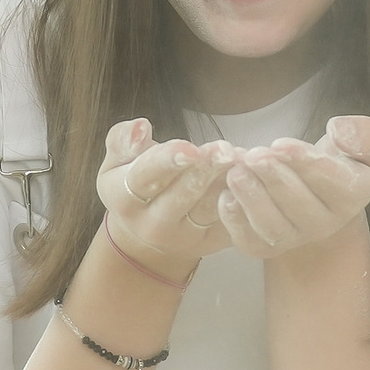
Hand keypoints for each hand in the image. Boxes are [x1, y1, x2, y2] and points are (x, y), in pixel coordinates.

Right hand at [98, 120, 236, 279]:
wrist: (145, 233)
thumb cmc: (135, 184)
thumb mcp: (117, 162)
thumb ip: (122, 141)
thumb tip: (140, 126)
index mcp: (124, 200)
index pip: (145, 177)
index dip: (168, 161)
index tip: (190, 147)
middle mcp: (152, 225)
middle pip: (182, 195)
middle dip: (205, 170)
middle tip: (225, 149)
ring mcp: (183, 238)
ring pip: (208, 208)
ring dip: (226, 181)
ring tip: (241, 158)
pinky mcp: (210, 243)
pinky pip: (229, 221)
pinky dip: (241, 199)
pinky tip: (253, 177)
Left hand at [215, 116, 369, 259]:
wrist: (316, 193)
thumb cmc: (334, 161)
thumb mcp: (358, 142)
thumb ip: (362, 134)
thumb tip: (341, 130)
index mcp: (354, 195)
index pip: (334, 181)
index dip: (305, 162)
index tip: (279, 143)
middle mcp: (328, 224)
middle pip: (300, 206)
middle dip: (274, 179)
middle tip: (253, 156)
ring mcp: (296, 239)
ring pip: (273, 227)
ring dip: (252, 199)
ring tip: (235, 172)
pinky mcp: (267, 247)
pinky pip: (250, 241)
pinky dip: (234, 221)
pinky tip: (225, 195)